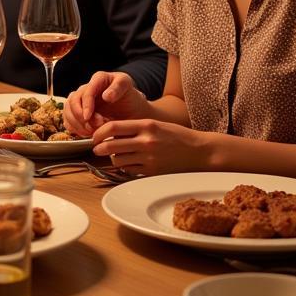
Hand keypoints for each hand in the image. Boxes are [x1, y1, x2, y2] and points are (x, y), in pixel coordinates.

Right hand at [64, 71, 147, 136]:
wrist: (132, 111)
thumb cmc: (130, 97)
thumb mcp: (127, 87)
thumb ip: (118, 88)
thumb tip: (105, 96)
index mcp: (98, 79)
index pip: (85, 92)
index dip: (85, 105)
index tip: (88, 117)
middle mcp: (86, 88)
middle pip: (73, 102)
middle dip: (80, 117)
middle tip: (94, 128)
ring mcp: (81, 101)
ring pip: (68, 111)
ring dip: (77, 124)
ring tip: (92, 132)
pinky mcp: (79, 113)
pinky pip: (68, 120)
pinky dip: (75, 128)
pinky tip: (87, 133)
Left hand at [91, 118, 209, 175]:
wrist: (200, 152)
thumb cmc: (177, 136)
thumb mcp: (155, 124)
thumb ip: (134, 128)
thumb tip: (110, 134)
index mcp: (146, 125)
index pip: (113, 127)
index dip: (99, 132)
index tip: (95, 136)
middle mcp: (146, 141)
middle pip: (111, 145)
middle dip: (99, 148)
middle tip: (97, 148)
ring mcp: (149, 158)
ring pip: (118, 160)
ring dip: (113, 159)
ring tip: (115, 156)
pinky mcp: (152, 171)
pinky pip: (129, 170)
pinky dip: (125, 167)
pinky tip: (129, 163)